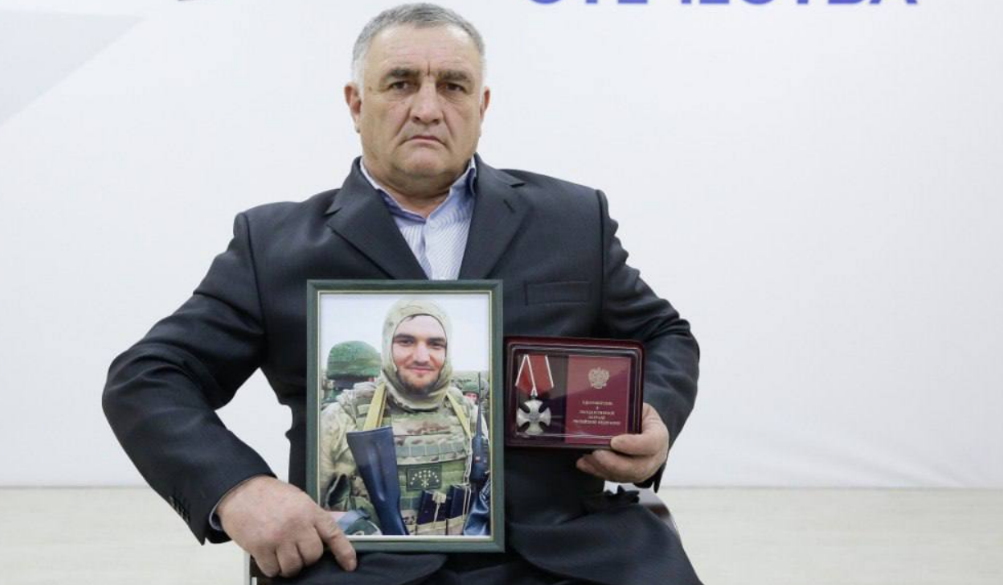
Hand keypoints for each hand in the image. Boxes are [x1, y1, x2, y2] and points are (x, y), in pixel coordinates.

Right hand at [217, 476, 356, 577]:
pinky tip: (268, 556)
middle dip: (306, 558)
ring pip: (293, 567)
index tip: (350, 565)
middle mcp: (297, 524)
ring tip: (281, 554)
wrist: (241, 490)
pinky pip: (273, 570)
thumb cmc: (270, 495)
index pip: (333, 534)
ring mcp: (279, 537)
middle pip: (313, 556)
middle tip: (296, 550)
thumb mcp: (299, 499)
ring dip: (288, 566)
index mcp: (310, 511)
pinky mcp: (260, 547)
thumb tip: (327, 537)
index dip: (344, 552)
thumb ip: (313, 518)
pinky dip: (271, 568)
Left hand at [576, 403, 669, 483]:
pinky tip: (584, 463)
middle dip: (613, 463)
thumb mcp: (640, 408)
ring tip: (587, 455)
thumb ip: (627, 411)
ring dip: (602, 468)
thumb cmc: (641, 417)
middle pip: (637, 468)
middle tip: (596, 452)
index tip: (614, 442)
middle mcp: (654, 458)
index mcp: (659, 436)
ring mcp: (643, 470)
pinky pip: (613, 478)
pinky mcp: (630, 476)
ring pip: (624, 476)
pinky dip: (597, 471)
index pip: (651, 443)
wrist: (646, 430)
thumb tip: (604, 408)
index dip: (633, 445)